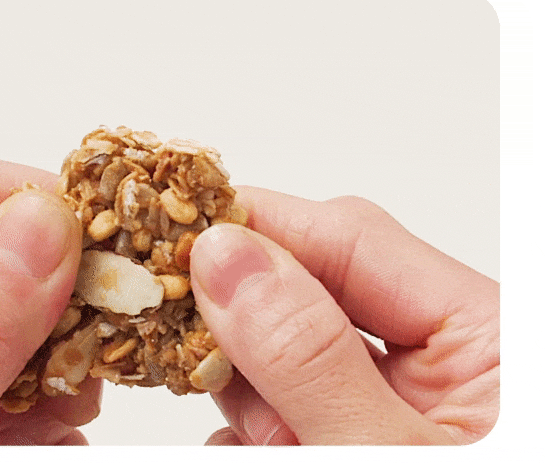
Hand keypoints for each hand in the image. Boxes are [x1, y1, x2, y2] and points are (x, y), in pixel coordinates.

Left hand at [0, 150, 98, 444]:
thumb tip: (47, 223)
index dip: (44, 206)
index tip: (112, 261)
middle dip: (63, 302)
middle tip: (98, 362)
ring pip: (13, 315)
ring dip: (62, 362)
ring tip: (66, 421)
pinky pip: (4, 373)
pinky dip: (44, 406)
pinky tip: (48, 438)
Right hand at [190, 186, 498, 444]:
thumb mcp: (384, 451)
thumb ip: (311, 357)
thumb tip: (226, 259)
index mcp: (487, 336)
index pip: (352, 236)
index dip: (258, 226)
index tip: (180, 237)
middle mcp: (444, 356)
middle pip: (310, 289)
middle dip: (247, 332)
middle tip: (199, 362)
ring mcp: (398, 400)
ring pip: (287, 348)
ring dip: (250, 393)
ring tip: (272, 444)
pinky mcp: (360, 432)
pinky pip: (288, 401)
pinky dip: (254, 429)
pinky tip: (255, 451)